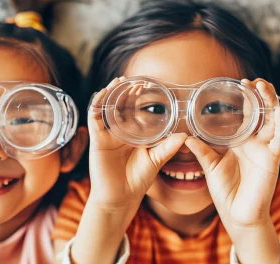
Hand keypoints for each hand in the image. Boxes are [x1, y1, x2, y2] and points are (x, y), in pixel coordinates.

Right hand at [88, 77, 186, 212]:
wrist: (121, 197)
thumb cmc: (138, 180)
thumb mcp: (156, 160)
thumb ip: (168, 147)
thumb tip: (185, 135)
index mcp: (133, 135)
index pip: (135, 112)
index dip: (139, 99)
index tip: (147, 86)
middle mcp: (120, 133)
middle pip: (120, 107)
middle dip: (126, 92)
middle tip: (134, 80)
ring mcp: (107, 135)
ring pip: (106, 109)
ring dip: (111, 94)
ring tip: (118, 81)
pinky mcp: (97, 140)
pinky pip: (94, 118)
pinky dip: (97, 105)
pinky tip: (102, 94)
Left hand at [185, 78, 279, 227]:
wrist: (237, 214)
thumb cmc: (225, 190)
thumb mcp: (211, 166)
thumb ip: (202, 151)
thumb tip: (185, 136)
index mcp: (241, 141)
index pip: (246, 113)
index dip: (246, 97)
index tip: (240, 82)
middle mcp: (255, 141)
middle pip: (262, 111)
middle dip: (260, 94)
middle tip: (253, 80)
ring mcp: (265, 149)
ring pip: (273, 119)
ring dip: (270, 102)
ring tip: (264, 86)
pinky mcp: (272, 159)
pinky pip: (279, 138)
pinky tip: (277, 108)